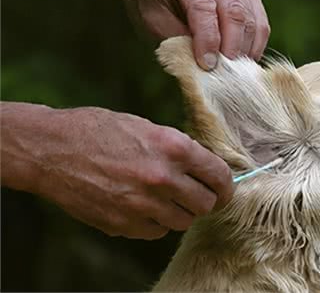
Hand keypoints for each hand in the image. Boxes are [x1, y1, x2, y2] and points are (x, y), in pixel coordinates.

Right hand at [1, 103, 233, 239]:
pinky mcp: (123, 224)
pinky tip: (144, 207)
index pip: (220, 176)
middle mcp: (163, 178)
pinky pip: (156, 232)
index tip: (224, 189)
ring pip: (183, 222)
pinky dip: (156, 223)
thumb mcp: (148, 127)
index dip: (226, 185)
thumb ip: (179, 149)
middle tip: (196, 195)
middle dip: (205, 200)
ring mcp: (143, 204)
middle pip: (206, 204)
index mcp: (174, 148)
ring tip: (165, 199)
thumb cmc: (99, 130)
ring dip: (180, 213)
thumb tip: (204, 167)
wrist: (51, 150)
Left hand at [128, 0, 269, 69]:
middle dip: (231, 48)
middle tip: (225, 74)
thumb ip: (180, 40)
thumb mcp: (154, 22)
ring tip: (233, 71)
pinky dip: (254, 46)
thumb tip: (208, 65)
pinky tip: (243, 61)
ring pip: (251, 20)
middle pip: (234, 12)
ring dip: (244, 51)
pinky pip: (261, 24)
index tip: (207, 66)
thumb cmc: (155, 4)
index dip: (208, 40)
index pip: (204, 7)